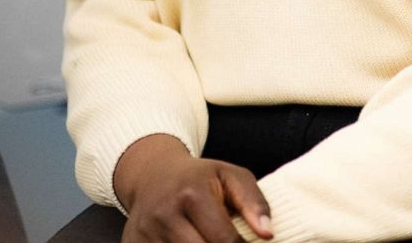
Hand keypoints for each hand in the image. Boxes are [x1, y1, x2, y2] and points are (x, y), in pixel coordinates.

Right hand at [113, 134, 273, 242]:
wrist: (152, 174)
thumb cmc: (198, 178)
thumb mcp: (231, 176)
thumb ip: (254, 202)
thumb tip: (268, 233)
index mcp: (192, 194)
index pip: (224, 240)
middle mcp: (164, 215)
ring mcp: (144, 233)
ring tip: (208, 239)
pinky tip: (191, 242)